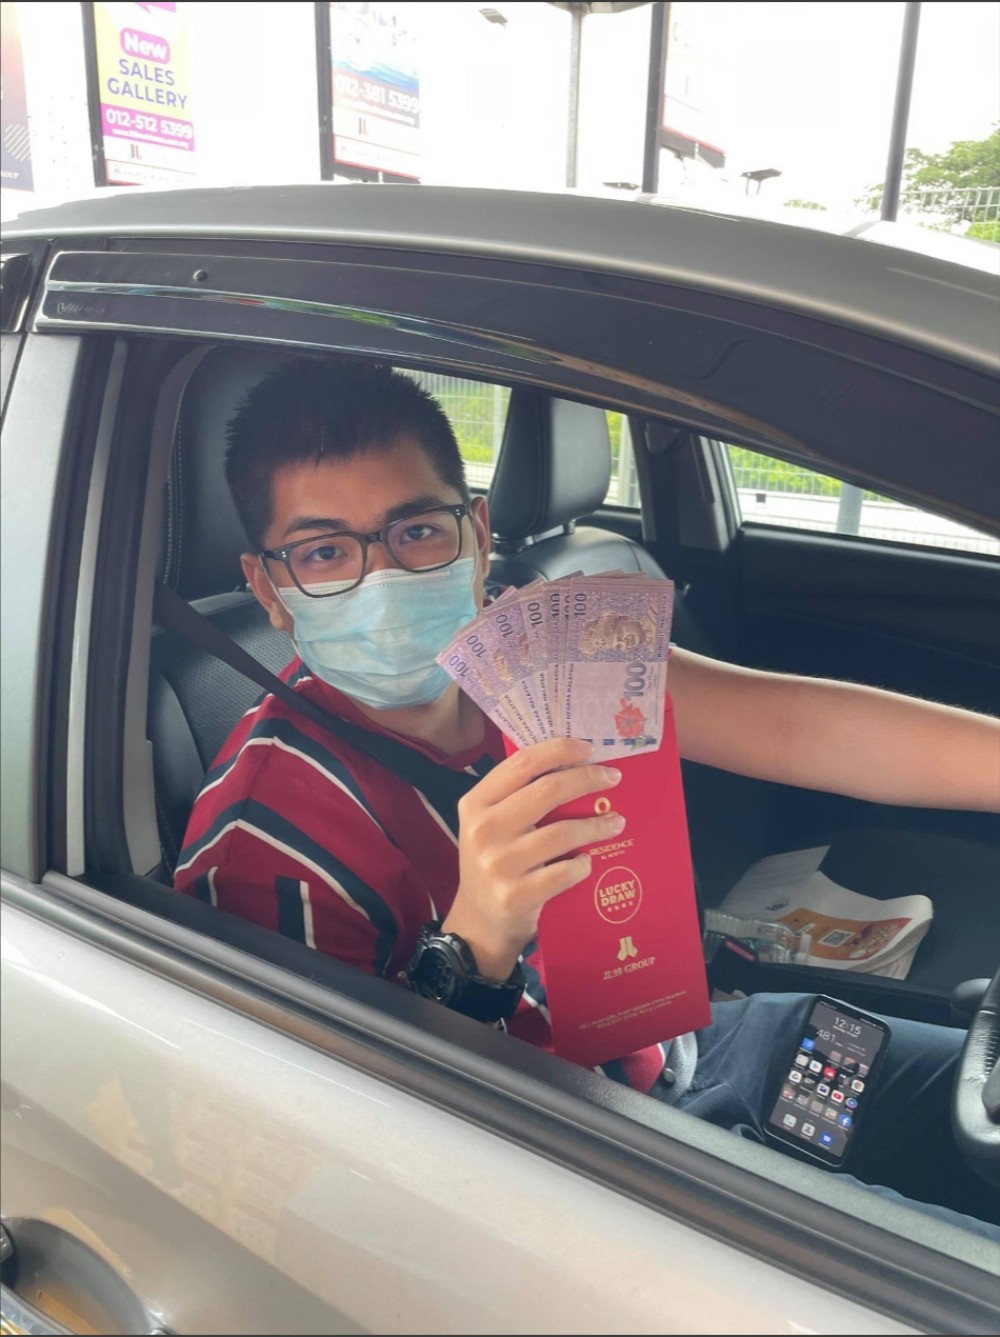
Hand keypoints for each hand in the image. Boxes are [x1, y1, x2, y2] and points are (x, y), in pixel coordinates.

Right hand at [442, 737, 624, 980]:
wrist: (480, 922)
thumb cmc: (495, 861)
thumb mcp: (491, 822)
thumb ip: (518, 794)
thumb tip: (574, 761)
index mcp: (476, 803)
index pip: (522, 763)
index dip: (560, 750)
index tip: (589, 748)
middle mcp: (483, 830)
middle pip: (548, 790)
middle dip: (588, 778)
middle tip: (613, 777)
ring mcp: (499, 864)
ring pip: (563, 832)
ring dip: (597, 825)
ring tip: (617, 822)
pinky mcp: (516, 896)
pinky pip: (565, 872)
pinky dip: (583, 865)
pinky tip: (587, 861)